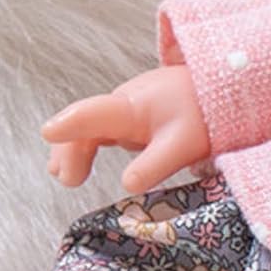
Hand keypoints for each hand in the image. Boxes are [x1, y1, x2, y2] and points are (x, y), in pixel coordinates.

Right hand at [41, 66, 209, 191]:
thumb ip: (154, 165)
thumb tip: (127, 185)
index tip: (49, 132)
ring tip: (62, 175)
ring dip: (73, 150)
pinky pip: (100, 130)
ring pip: (90, 128)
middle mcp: (122, 102)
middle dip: (69, 149)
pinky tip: (77, 165)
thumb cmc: (204, 113)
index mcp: (133, 106)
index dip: (71, 124)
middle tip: (67, 178)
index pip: (95, 113)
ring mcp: (124, 107)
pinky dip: (86, 148)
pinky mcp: (131, 115)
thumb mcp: (184, 144)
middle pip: (85, 124)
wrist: (222, 85)